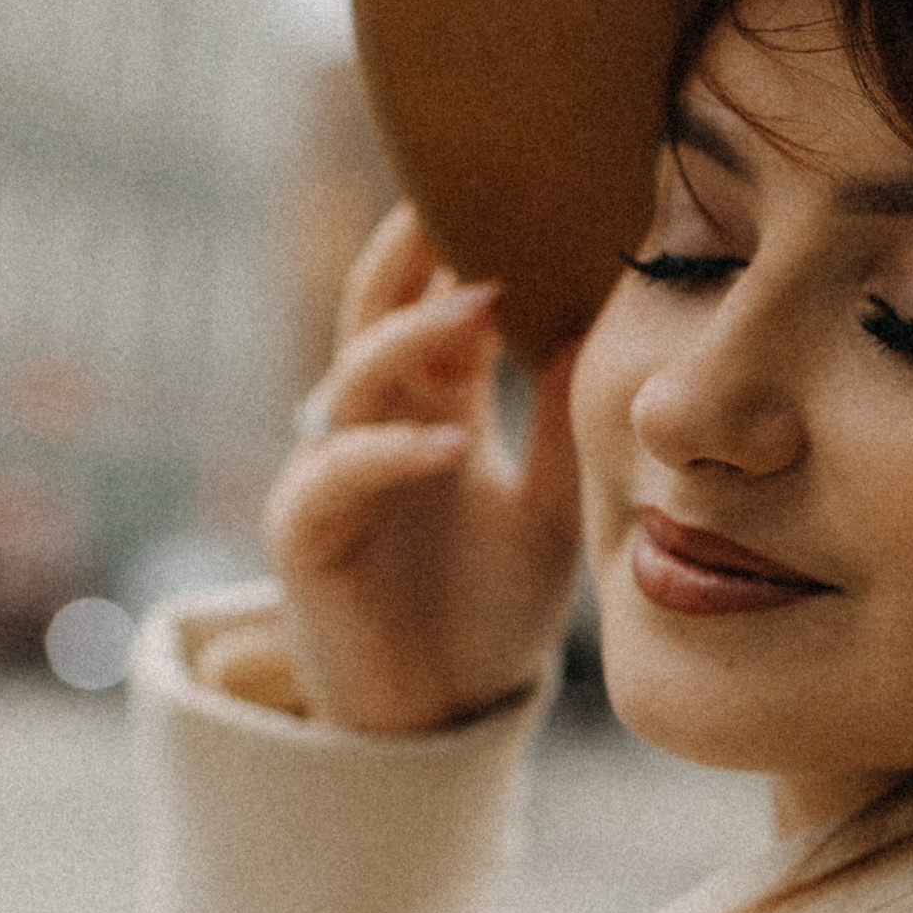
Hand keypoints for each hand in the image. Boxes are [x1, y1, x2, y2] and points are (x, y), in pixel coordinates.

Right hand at [265, 205, 584, 733]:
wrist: (442, 725)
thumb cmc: (491, 617)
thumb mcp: (554, 512)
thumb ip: (567, 429)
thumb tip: (607, 328)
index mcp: (431, 412)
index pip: (439, 306)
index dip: (466, 250)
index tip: (526, 188)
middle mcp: (372, 428)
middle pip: (377, 310)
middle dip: (413, 251)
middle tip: (468, 189)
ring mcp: (330, 475)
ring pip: (353, 377)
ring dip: (414, 336)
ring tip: (481, 300)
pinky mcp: (305, 535)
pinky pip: (338, 475)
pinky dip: (390, 454)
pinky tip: (450, 444)